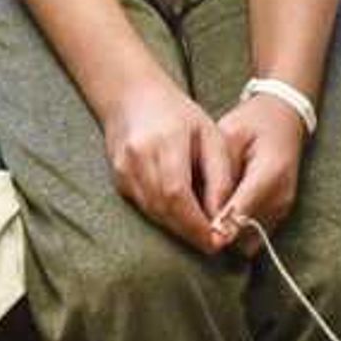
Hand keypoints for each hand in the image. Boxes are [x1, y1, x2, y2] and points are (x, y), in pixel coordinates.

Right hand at [100, 70, 238, 253]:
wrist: (133, 97)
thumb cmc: (179, 114)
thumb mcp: (211, 136)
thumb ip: (220, 176)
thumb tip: (223, 218)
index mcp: (164, 141)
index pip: (177, 194)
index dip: (195, 224)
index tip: (217, 240)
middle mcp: (138, 156)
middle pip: (163, 209)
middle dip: (189, 232)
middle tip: (213, 243)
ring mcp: (123, 169)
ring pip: (152, 213)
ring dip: (177, 227)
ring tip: (200, 232)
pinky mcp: (118, 178)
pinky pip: (143, 207)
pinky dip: (163, 216)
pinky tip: (180, 214)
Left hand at [210, 93, 307, 245]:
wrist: (283, 120)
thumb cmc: (252, 123)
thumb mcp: (231, 135)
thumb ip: (220, 170)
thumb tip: (204, 205)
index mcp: (270, 172)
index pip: (242, 210)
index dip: (217, 225)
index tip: (195, 231)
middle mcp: (281, 195)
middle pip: (245, 233)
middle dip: (218, 233)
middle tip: (192, 224)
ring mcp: (283, 207)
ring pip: (249, 242)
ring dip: (227, 236)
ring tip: (204, 220)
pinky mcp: (280, 214)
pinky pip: (254, 238)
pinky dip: (236, 233)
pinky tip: (219, 216)